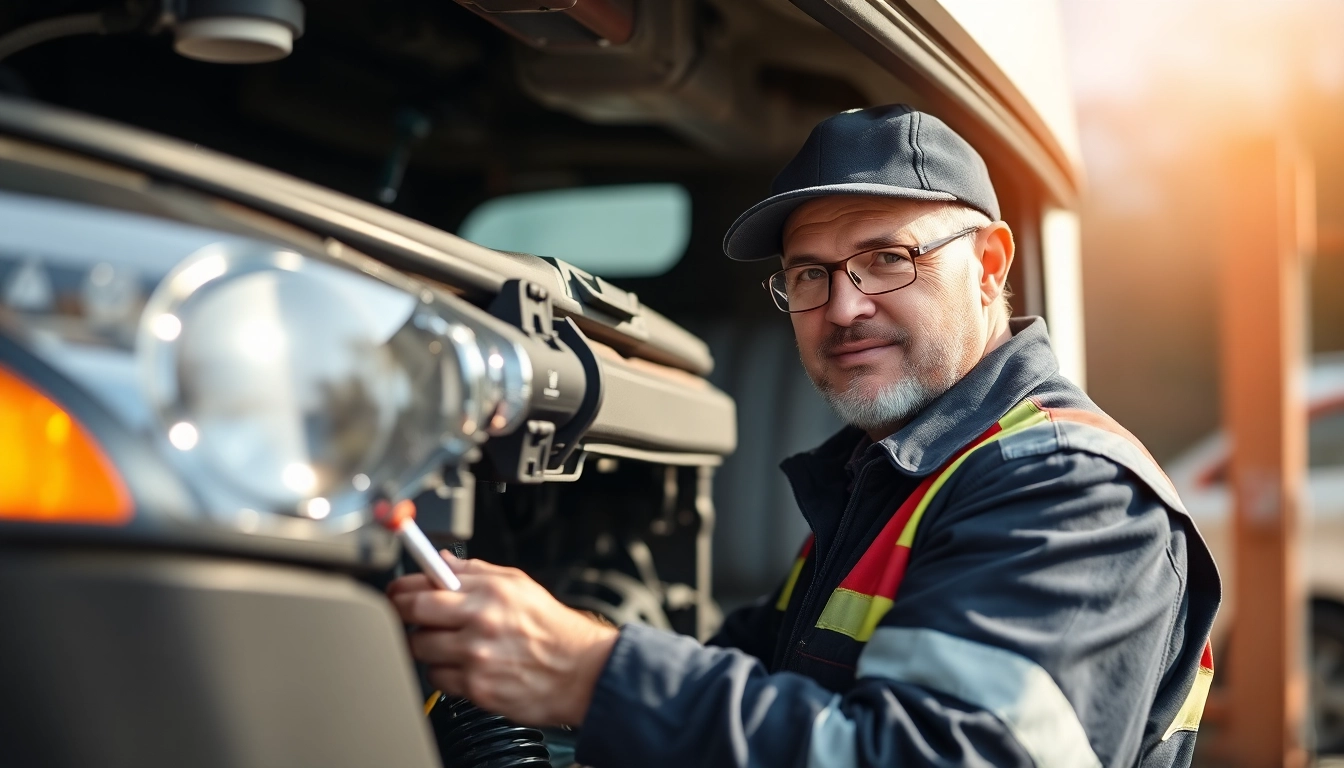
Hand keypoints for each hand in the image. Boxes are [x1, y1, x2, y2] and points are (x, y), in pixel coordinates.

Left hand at [387, 552, 619, 726]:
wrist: (581, 672)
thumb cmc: (553, 630)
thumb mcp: (519, 585)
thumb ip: (476, 570)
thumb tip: (443, 562)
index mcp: (489, 592)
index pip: (426, 584)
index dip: (402, 588)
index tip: (397, 590)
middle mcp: (480, 622)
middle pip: (414, 615)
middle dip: (402, 614)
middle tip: (407, 616)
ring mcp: (475, 657)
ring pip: (420, 649)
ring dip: (424, 645)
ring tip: (444, 642)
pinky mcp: (476, 688)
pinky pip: (438, 679)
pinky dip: (443, 673)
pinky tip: (460, 665)